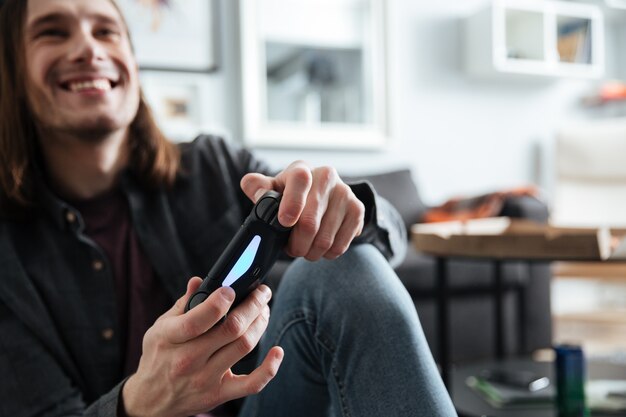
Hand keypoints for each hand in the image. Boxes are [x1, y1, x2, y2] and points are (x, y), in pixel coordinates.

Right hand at [122, 278, 282, 416]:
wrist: (150, 401)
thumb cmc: (158, 356)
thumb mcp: (160, 327)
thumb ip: (182, 304)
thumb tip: (198, 281)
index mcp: (171, 338)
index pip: (199, 319)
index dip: (220, 301)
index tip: (232, 288)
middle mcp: (189, 360)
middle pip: (231, 329)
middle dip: (253, 305)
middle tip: (262, 292)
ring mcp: (206, 378)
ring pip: (244, 346)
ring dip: (261, 324)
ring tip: (264, 310)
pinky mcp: (220, 394)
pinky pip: (252, 384)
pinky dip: (270, 368)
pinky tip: (277, 351)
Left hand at [241, 161, 364, 260]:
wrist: (323, 195)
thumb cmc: (291, 195)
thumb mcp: (272, 189)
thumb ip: (257, 188)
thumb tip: (257, 192)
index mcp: (302, 169)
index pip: (300, 180)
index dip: (292, 203)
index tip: (284, 222)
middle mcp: (326, 176)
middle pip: (310, 222)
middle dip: (296, 244)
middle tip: (291, 249)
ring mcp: (345, 193)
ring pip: (325, 239)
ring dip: (311, 252)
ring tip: (305, 248)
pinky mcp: (357, 210)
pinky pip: (340, 245)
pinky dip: (327, 254)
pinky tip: (321, 246)